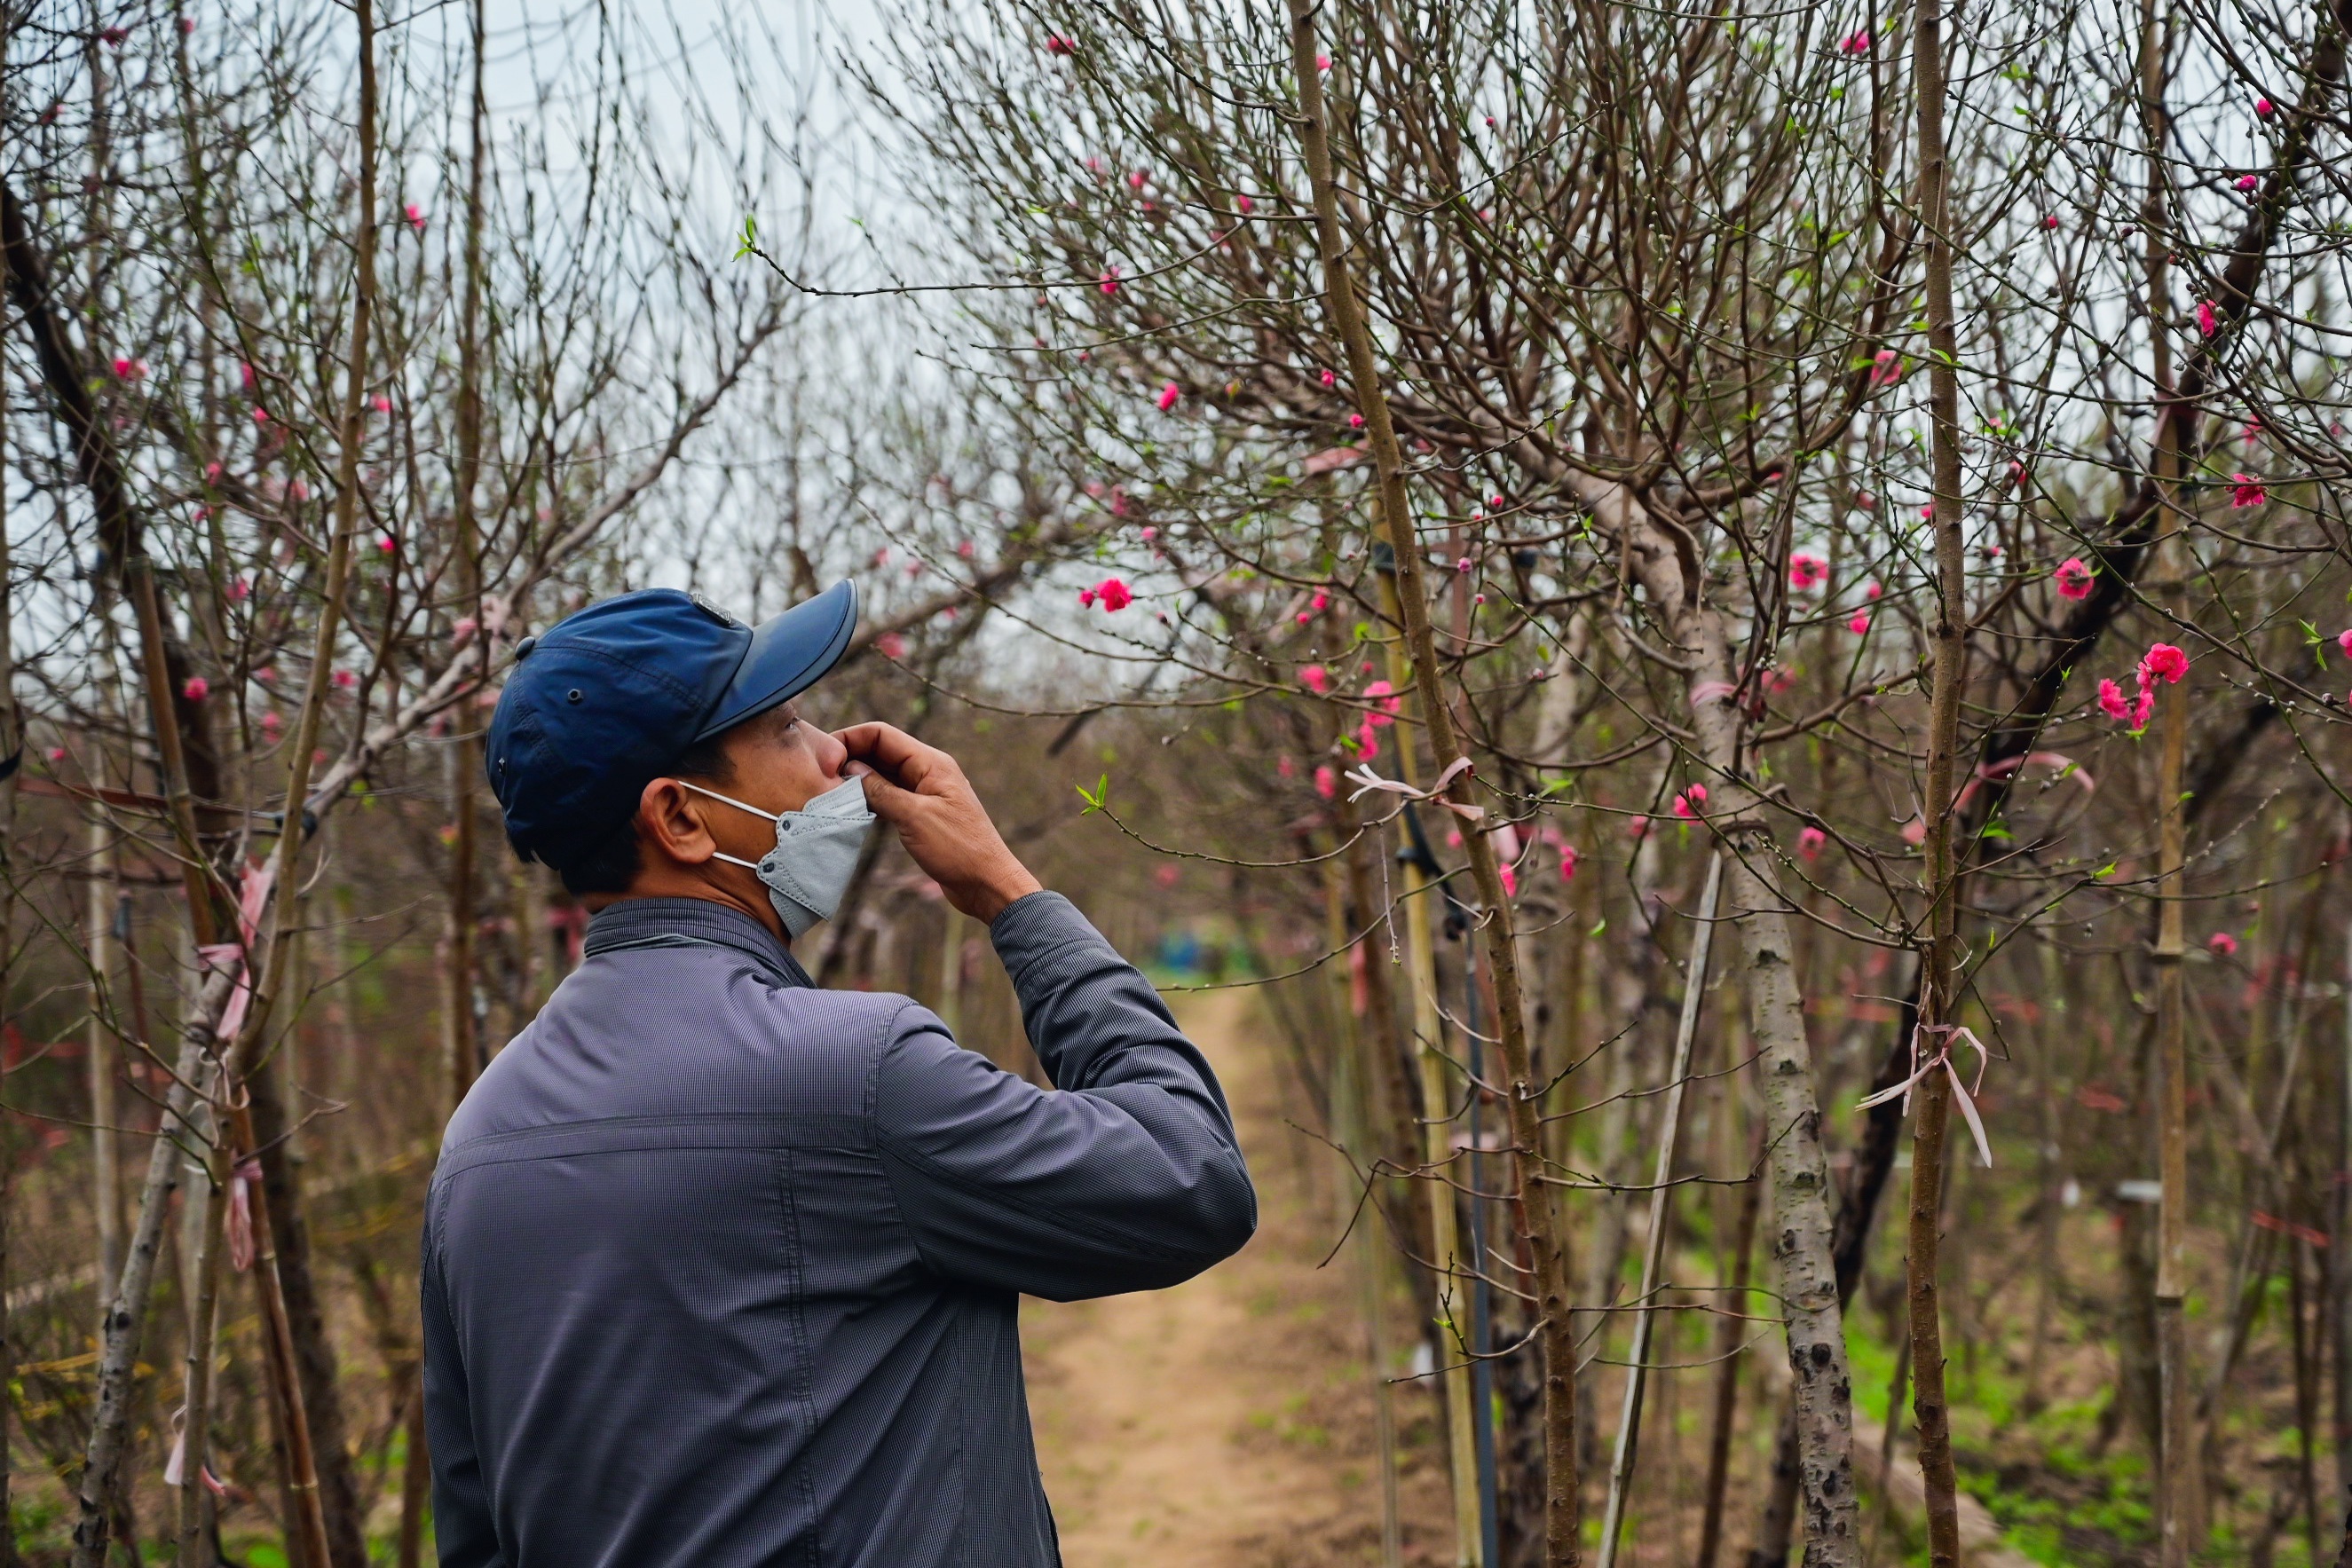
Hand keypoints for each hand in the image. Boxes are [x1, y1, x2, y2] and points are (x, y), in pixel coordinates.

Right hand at [835, 722, 1042, 922]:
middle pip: (881, 751)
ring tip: (830, 791)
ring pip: (883, 774)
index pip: (882, 734)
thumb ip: (881, 790)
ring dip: (858, 779)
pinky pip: (889, 795)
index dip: (852, 738)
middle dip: (851, 757)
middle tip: (822, 776)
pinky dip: (870, 798)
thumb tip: (851, 769)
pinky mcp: (921, 813)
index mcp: (931, 763)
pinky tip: (852, 807)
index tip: (826, 756)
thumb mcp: (914, 817)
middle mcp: (927, 772)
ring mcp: (924, 792)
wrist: (987, 883)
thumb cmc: (959, 849)